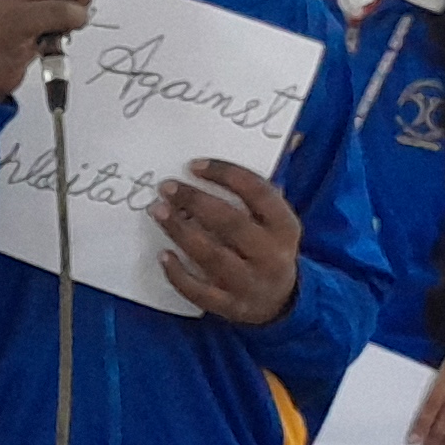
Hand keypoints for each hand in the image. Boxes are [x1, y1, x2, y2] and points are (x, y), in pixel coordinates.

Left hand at [155, 161, 304, 325]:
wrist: (281, 302)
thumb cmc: (269, 247)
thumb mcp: (276, 219)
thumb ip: (263, 188)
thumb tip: (284, 137)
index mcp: (285, 227)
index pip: (259, 194)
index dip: (226, 175)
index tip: (195, 165)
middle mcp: (271, 255)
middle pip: (231, 224)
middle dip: (196, 202)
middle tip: (167, 187)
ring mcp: (250, 283)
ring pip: (212, 256)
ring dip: (181, 232)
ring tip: (158, 211)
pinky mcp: (231, 306)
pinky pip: (200, 292)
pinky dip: (179, 274)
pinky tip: (162, 255)